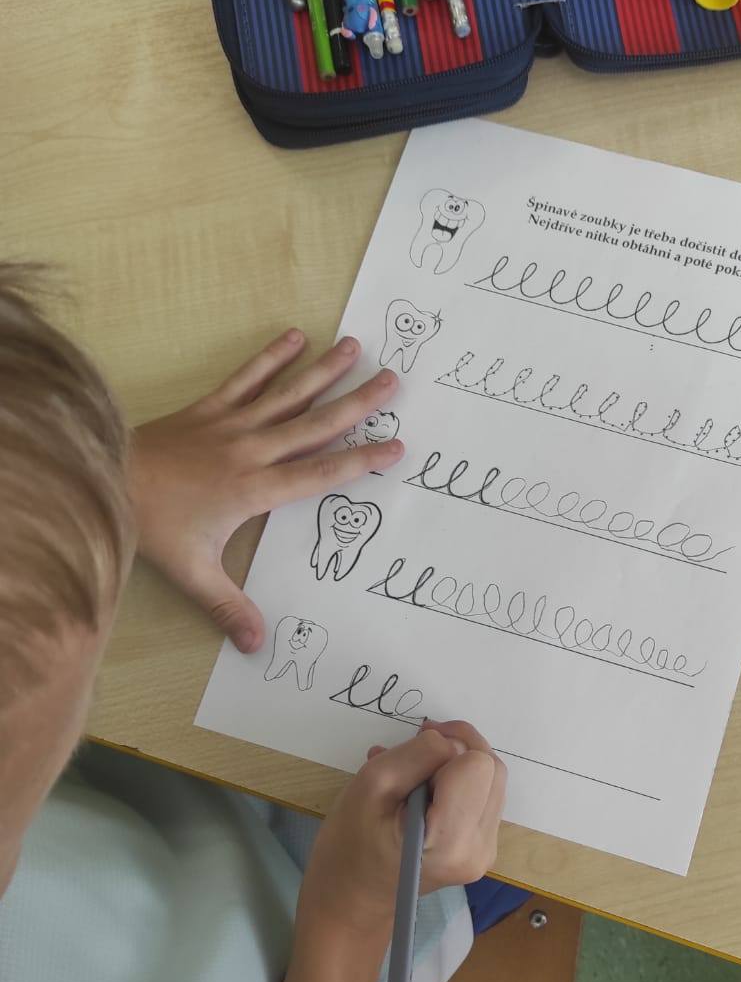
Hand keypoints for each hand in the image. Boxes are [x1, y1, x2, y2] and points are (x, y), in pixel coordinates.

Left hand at [131, 330, 401, 652]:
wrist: (103, 479)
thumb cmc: (151, 525)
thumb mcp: (193, 572)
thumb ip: (229, 607)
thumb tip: (258, 645)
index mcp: (255, 489)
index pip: (320, 474)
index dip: (361, 461)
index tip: (396, 447)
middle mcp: (250, 451)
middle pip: (315, 424)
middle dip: (357, 403)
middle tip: (392, 381)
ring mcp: (230, 425)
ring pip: (287, 395)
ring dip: (323, 370)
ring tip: (355, 346)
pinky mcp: (208, 409)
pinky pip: (246, 378)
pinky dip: (270, 358)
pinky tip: (294, 336)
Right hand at [298, 722, 506, 945]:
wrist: (351, 903)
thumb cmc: (349, 848)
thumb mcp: (371, 786)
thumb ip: (417, 756)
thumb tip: (450, 741)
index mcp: (451, 840)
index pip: (478, 765)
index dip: (447, 748)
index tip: (413, 752)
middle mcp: (479, 849)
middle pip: (491, 769)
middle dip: (456, 750)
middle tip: (413, 752)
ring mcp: (484, 853)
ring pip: (490, 780)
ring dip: (454, 765)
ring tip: (410, 773)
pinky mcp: (481, 850)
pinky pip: (482, 797)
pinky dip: (455, 783)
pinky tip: (421, 789)